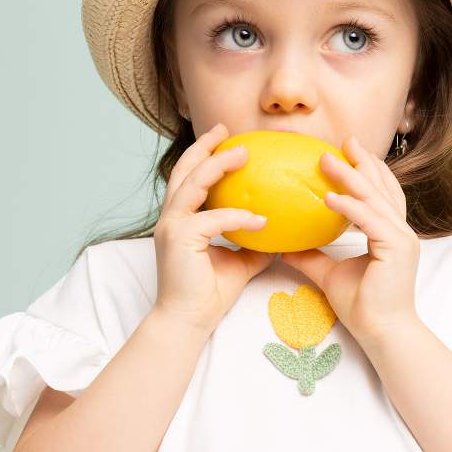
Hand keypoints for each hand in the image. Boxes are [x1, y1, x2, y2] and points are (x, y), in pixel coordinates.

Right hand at [152, 122, 273, 332]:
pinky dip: (238, 216)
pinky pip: (214, 219)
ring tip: (243, 154)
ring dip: (218, 165)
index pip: (189, 179)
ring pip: (194, 183)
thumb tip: (280, 233)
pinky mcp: (179, 239)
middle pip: (185, 170)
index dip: (204, 156)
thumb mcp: (239, 263)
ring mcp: (172, 226)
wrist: (188, 321)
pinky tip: (261, 219)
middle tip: (228, 130)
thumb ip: (254, 244)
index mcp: (180, 220)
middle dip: (205, 146)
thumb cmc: (208, 295)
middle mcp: (171, 218)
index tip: (225, 140)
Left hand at [281, 135, 419, 344]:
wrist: (382, 333)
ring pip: (375, 199)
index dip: (367, 172)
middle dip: (363, 162)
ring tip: (328, 160)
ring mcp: (402, 239)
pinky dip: (351, 206)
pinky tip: (330, 196)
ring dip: (352, 177)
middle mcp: (400, 232)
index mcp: (391, 235)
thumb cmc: (363, 308)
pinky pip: (370, 221)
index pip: (381, 195)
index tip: (348, 152)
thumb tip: (284, 247)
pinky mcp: (396, 249)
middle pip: (382, 188)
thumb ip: (312, 257)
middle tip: (344, 140)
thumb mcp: (330, 275)